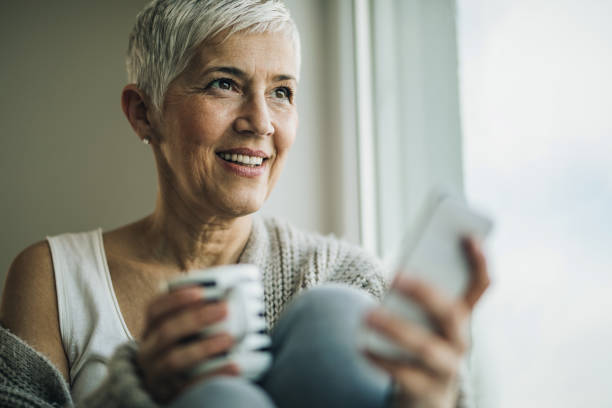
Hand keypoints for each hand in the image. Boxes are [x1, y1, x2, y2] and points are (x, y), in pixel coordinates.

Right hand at [137, 286, 238, 403]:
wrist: (172, 393)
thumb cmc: (181, 354)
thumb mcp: (180, 335)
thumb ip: (195, 314)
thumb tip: (224, 291)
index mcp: (151, 332)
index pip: (154, 310)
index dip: (175, 298)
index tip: (200, 291)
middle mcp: (149, 353)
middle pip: (166, 332)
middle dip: (196, 318)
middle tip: (225, 309)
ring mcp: (158, 376)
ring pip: (174, 360)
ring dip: (203, 346)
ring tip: (229, 338)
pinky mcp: (171, 396)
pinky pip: (191, 386)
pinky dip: (214, 374)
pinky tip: (235, 366)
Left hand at [364, 237, 488, 407]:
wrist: (422, 394)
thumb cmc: (417, 341)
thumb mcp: (420, 318)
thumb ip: (415, 296)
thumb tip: (394, 274)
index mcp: (461, 315)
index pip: (481, 285)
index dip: (480, 261)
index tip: (468, 236)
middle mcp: (461, 340)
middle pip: (451, 314)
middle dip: (423, 292)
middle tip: (392, 276)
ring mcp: (447, 368)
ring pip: (427, 347)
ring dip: (396, 328)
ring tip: (366, 314)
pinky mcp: (427, 390)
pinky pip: (405, 375)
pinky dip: (382, 359)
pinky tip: (362, 347)